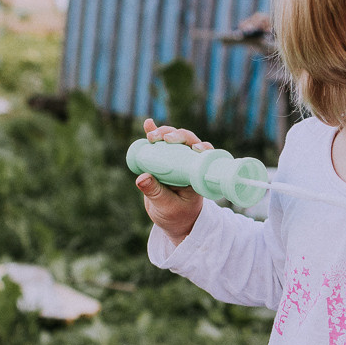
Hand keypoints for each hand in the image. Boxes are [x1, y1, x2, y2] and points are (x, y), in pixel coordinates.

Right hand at [135, 118, 210, 243]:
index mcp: (198, 174)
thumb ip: (155, 193)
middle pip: (187, 142)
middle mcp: (189, 163)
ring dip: (163, 132)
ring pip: (172, 140)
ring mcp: (176, 159)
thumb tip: (141, 178)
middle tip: (165, 138)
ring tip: (152, 135)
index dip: (201, 147)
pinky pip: (158, 144)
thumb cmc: (177, 216)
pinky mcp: (162, 159)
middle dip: (177, 135)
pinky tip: (148, 124)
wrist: (172, 221)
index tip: (195, 148)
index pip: (204, 155)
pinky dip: (153, 132)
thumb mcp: (166, 207)